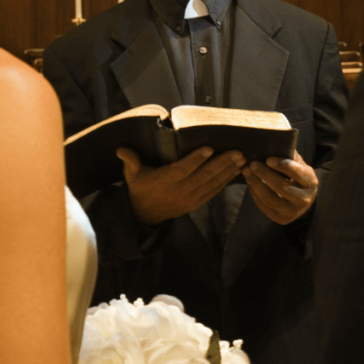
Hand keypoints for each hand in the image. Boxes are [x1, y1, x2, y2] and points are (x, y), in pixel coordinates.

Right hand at [117, 147, 246, 224]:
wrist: (145, 214)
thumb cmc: (140, 188)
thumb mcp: (132, 175)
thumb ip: (130, 161)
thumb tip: (121, 149)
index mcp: (165, 181)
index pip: (182, 169)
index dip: (196, 159)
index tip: (209, 148)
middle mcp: (180, 190)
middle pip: (203, 176)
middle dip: (222, 164)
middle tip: (237, 152)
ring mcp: (190, 198)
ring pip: (212, 184)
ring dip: (228, 172)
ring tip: (242, 160)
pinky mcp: (196, 203)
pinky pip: (213, 192)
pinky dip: (225, 182)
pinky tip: (236, 171)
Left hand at [242, 149, 317, 224]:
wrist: (304, 200)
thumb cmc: (299, 176)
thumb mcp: (299, 165)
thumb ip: (290, 155)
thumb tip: (275, 142)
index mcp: (310, 182)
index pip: (297, 173)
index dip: (282, 165)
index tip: (268, 158)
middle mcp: (304, 199)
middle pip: (281, 187)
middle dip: (264, 175)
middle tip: (252, 164)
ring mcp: (293, 212)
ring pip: (270, 199)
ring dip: (255, 184)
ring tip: (246, 172)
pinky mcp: (281, 219)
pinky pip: (264, 206)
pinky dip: (254, 194)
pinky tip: (249, 183)